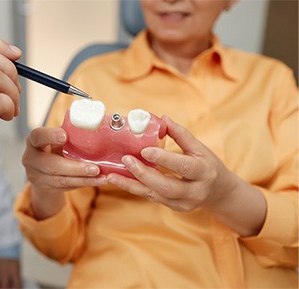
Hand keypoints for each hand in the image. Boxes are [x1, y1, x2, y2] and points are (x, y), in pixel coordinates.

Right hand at [22, 127, 106, 218]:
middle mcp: (31, 159)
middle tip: (95, 168)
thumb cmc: (56, 147)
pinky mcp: (46, 188)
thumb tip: (96, 125)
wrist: (43, 171)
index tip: (65, 136)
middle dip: (75, 168)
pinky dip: (83, 183)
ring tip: (102, 177)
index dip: (50, 136)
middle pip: (51, 165)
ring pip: (61, 180)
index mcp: (34, 141)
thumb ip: (70, 133)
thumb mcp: (58, 139)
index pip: (38, 136)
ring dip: (84, 179)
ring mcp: (36, 176)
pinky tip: (97, 181)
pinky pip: (66, 187)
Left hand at [107, 115, 265, 235]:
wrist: (218, 192)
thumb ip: (181, 134)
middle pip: (166, 186)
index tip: (145, 150)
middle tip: (126, 160)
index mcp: (204, 172)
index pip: (182, 166)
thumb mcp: (199, 148)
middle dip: (143, 174)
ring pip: (154, 195)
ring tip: (112, 176)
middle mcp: (194, 191)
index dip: (164, 159)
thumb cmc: (207, 164)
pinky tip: (119, 181)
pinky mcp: (173, 207)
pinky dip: (134, 188)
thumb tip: (162, 119)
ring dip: (131, 185)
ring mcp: (183, 203)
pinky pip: (151, 197)